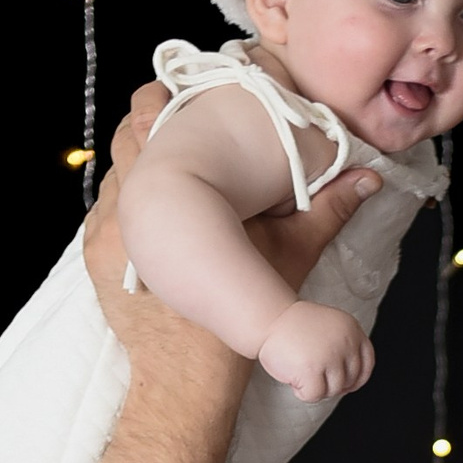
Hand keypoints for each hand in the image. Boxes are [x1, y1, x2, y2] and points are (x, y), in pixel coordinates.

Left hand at [83, 82, 379, 294]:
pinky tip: (152, 206)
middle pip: (126, 136)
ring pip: (114, 174)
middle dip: (148, 121)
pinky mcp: (96, 259)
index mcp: (170, 191)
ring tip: (164, 157)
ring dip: (137, 161)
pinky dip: (128, 201)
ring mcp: (105, 232)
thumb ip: (326, 210)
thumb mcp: (289, 255)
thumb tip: (366, 179)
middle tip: (174, 110)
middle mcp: (126, 204)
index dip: (167, 95)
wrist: (187, 376)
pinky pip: (106, 211)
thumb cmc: (237, 316)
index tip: (183, 86)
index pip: (152, 118)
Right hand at [257, 300, 374, 400]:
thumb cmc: (295, 328)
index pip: (367, 364)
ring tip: (300, 373)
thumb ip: (344, 347)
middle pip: (349, 380)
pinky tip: (293, 380)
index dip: (357, 379)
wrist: (269, 318)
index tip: (345, 385)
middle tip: (312, 374)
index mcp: (352, 329)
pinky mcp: (312, 370)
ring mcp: (330, 356)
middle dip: (331, 384)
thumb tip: (351, 384)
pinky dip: (302, 393)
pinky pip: (314, 395)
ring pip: (333, 390)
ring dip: (316, 388)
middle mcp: (345, 342)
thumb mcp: (330, 328)